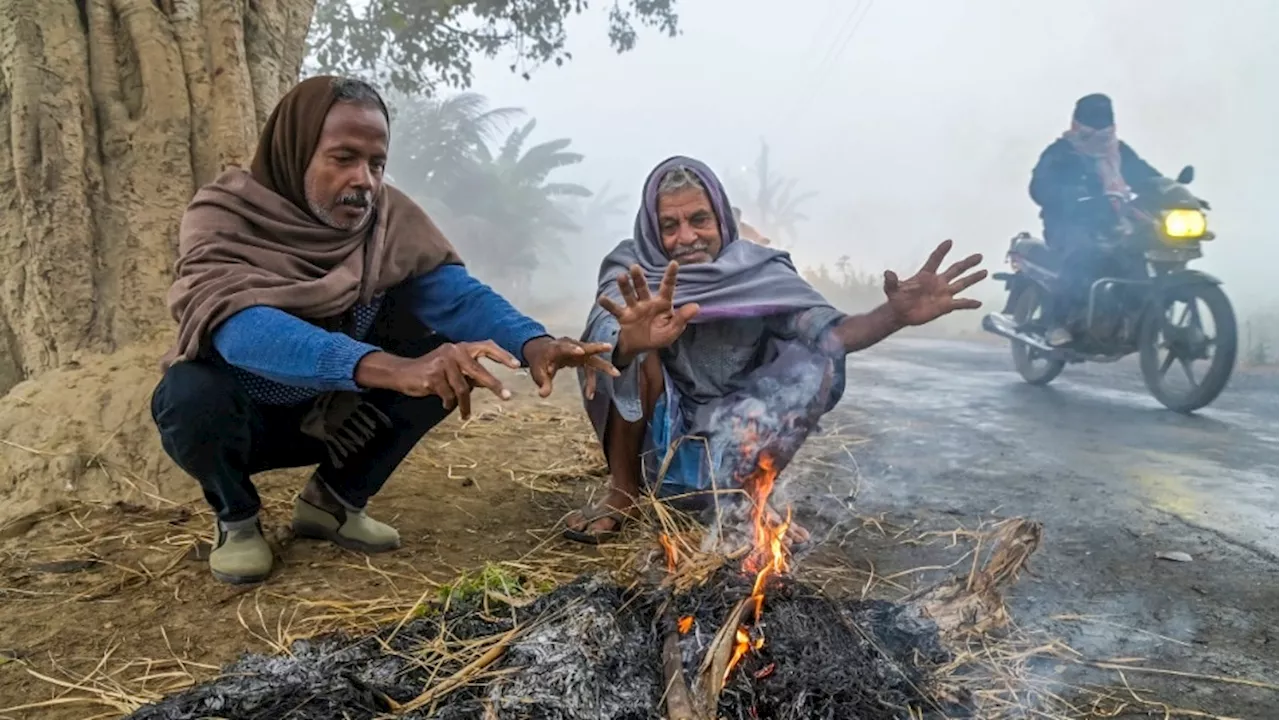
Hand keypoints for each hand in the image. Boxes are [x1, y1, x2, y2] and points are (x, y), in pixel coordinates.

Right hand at [363, 341, 519, 419]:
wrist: (403, 373)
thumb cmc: (432, 372)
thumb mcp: (453, 368)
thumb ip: (470, 373)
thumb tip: (489, 383)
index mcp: (461, 348)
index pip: (486, 346)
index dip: (502, 355)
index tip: (517, 365)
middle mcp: (453, 352)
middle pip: (479, 371)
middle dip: (494, 385)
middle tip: (507, 397)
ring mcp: (443, 363)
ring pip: (463, 389)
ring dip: (464, 404)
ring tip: (465, 414)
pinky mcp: (433, 376)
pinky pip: (448, 395)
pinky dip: (449, 403)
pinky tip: (445, 404)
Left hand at [523, 336, 619, 399]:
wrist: (541, 350)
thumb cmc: (539, 361)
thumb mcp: (537, 372)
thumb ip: (542, 382)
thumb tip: (543, 394)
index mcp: (556, 348)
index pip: (564, 347)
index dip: (572, 349)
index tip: (580, 351)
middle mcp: (570, 346)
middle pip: (585, 347)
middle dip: (597, 348)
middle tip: (608, 347)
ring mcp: (578, 350)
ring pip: (593, 357)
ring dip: (603, 365)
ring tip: (616, 373)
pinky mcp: (583, 356)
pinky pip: (590, 367)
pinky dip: (591, 380)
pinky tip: (589, 394)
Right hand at [597, 262, 699, 362]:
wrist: (641, 347)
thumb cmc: (659, 336)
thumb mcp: (673, 330)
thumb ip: (682, 318)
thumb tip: (696, 306)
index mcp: (662, 304)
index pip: (667, 288)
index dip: (671, 276)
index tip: (674, 263)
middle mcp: (647, 302)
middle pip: (643, 287)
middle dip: (638, 278)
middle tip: (635, 267)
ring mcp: (634, 308)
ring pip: (629, 294)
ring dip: (624, 286)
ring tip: (621, 277)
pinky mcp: (624, 316)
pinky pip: (616, 309)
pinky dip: (608, 304)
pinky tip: (602, 298)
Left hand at [884, 240, 986, 326]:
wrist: (901, 313)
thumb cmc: (897, 298)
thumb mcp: (892, 289)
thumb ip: (892, 282)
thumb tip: (887, 273)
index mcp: (926, 275)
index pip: (935, 260)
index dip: (941, 251)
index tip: (949, 242)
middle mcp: (938, 282)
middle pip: (955, 269)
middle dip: (967, 263)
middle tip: (979, 256)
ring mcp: (943, 293)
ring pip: (962, 284)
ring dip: (973, 278)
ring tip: (985, 272)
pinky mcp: (946, 306)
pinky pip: (960, 303)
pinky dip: (969, 303)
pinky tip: (979, 303)